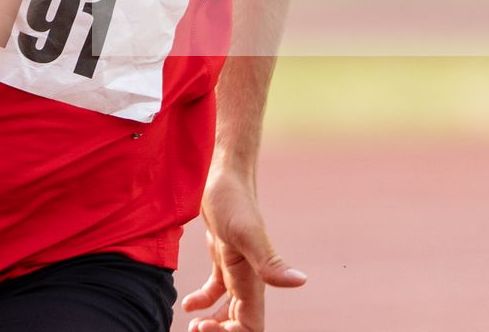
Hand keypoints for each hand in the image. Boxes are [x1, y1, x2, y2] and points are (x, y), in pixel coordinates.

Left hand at [180, 167, 306, 331]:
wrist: (222, 172)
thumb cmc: (233, 199)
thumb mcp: (246, 232)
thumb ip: (270, 261)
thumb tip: (301, 282)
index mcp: (254, 280)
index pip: (252, 325)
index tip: (215, 329)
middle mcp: (248, 278)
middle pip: (240, 321)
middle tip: (198, 329)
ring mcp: (235, 267)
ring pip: (230, 309)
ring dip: (215, 323)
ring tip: (194, 325)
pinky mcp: (222, 256)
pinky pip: (216, 289)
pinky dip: (203, 301)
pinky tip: (187, 304)